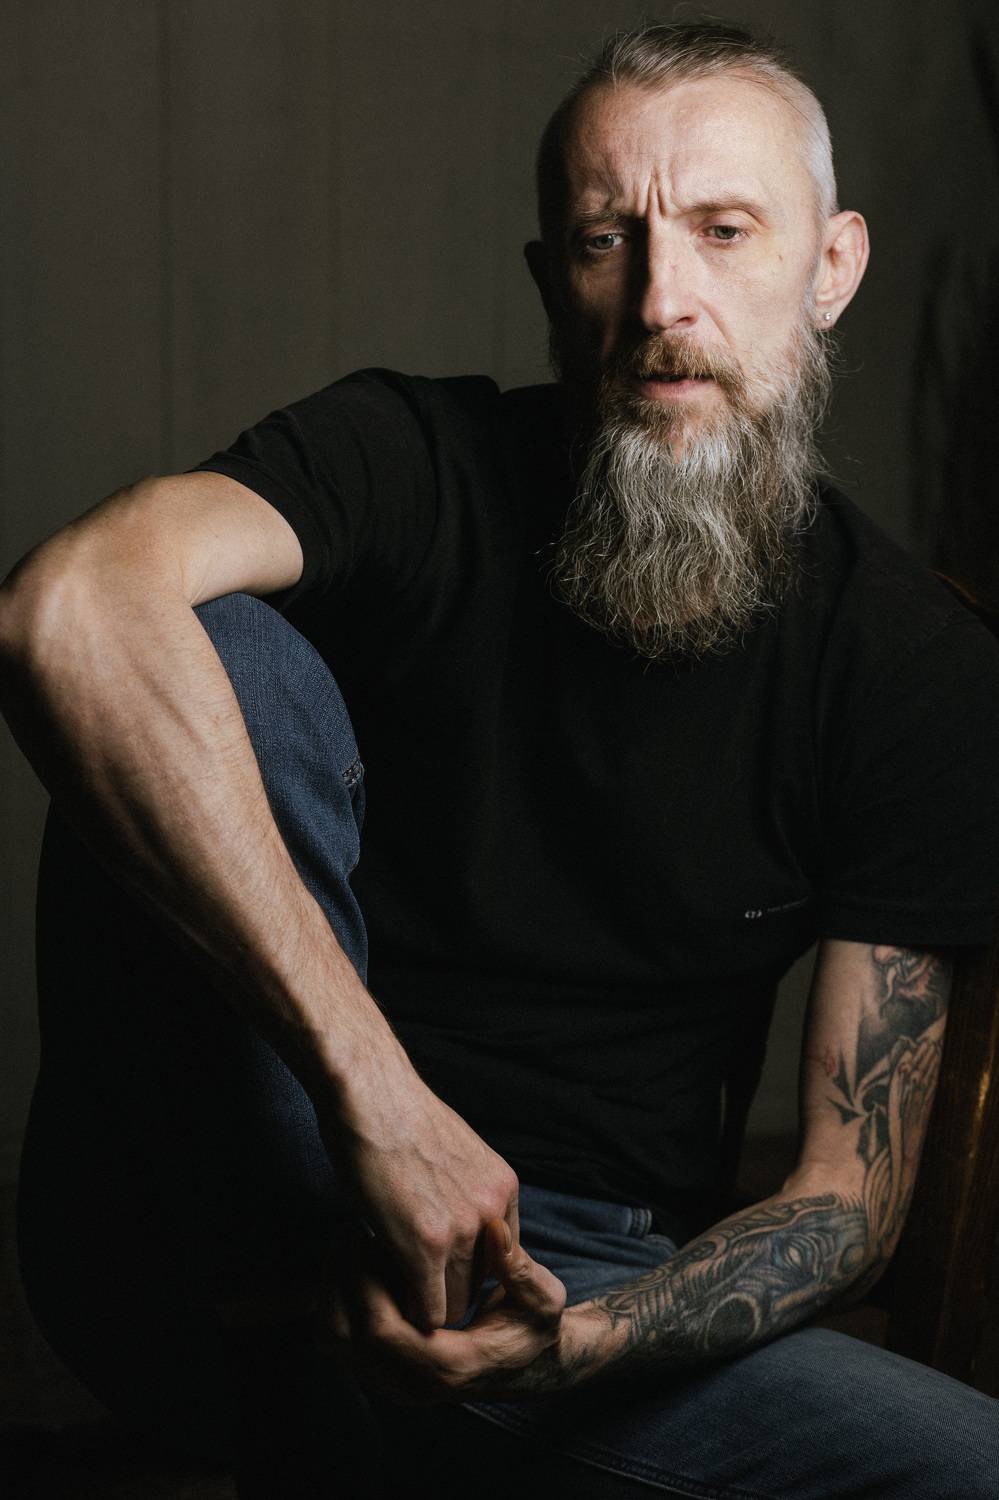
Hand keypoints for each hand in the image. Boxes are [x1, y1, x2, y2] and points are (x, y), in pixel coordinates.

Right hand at [317, 1045, 519, 1330]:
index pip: (497, 1259)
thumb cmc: (395, 1113)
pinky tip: (379, 1287)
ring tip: (387, 1282)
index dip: (462, 1267)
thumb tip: (447, 1218)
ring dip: (420, 1302)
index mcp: (502, 1188)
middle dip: (443, 1290)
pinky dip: (405, 1310)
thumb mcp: (452, 1150)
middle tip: (403, 1281)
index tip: (431, 1265)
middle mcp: (492, 1212)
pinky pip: (428, 1310)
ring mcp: (462, 1230)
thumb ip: (461, 1189)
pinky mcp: (425, 1245)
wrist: (369, 1089)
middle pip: (478, 1285)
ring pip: (454, 1304)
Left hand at [319, 1217, 572, 1403]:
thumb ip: (519, 1269)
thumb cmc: (534, 1328)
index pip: (382, 1331)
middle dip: (340, 1279)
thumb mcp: (542, 1299)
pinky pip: (339, 1340)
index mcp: (448, 1368)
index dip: (366, 1280)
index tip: (367, 1234)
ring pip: (334, 1341)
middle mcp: (413, 1385)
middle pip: (345, 1338)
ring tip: (347, 1240)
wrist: (527, 1366)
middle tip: (349, 1229)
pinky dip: (337, 1299)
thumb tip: (495, 1230)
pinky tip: (353, 1260)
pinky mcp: (383, 1372)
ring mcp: (393, 1383)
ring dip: (332, 1288)